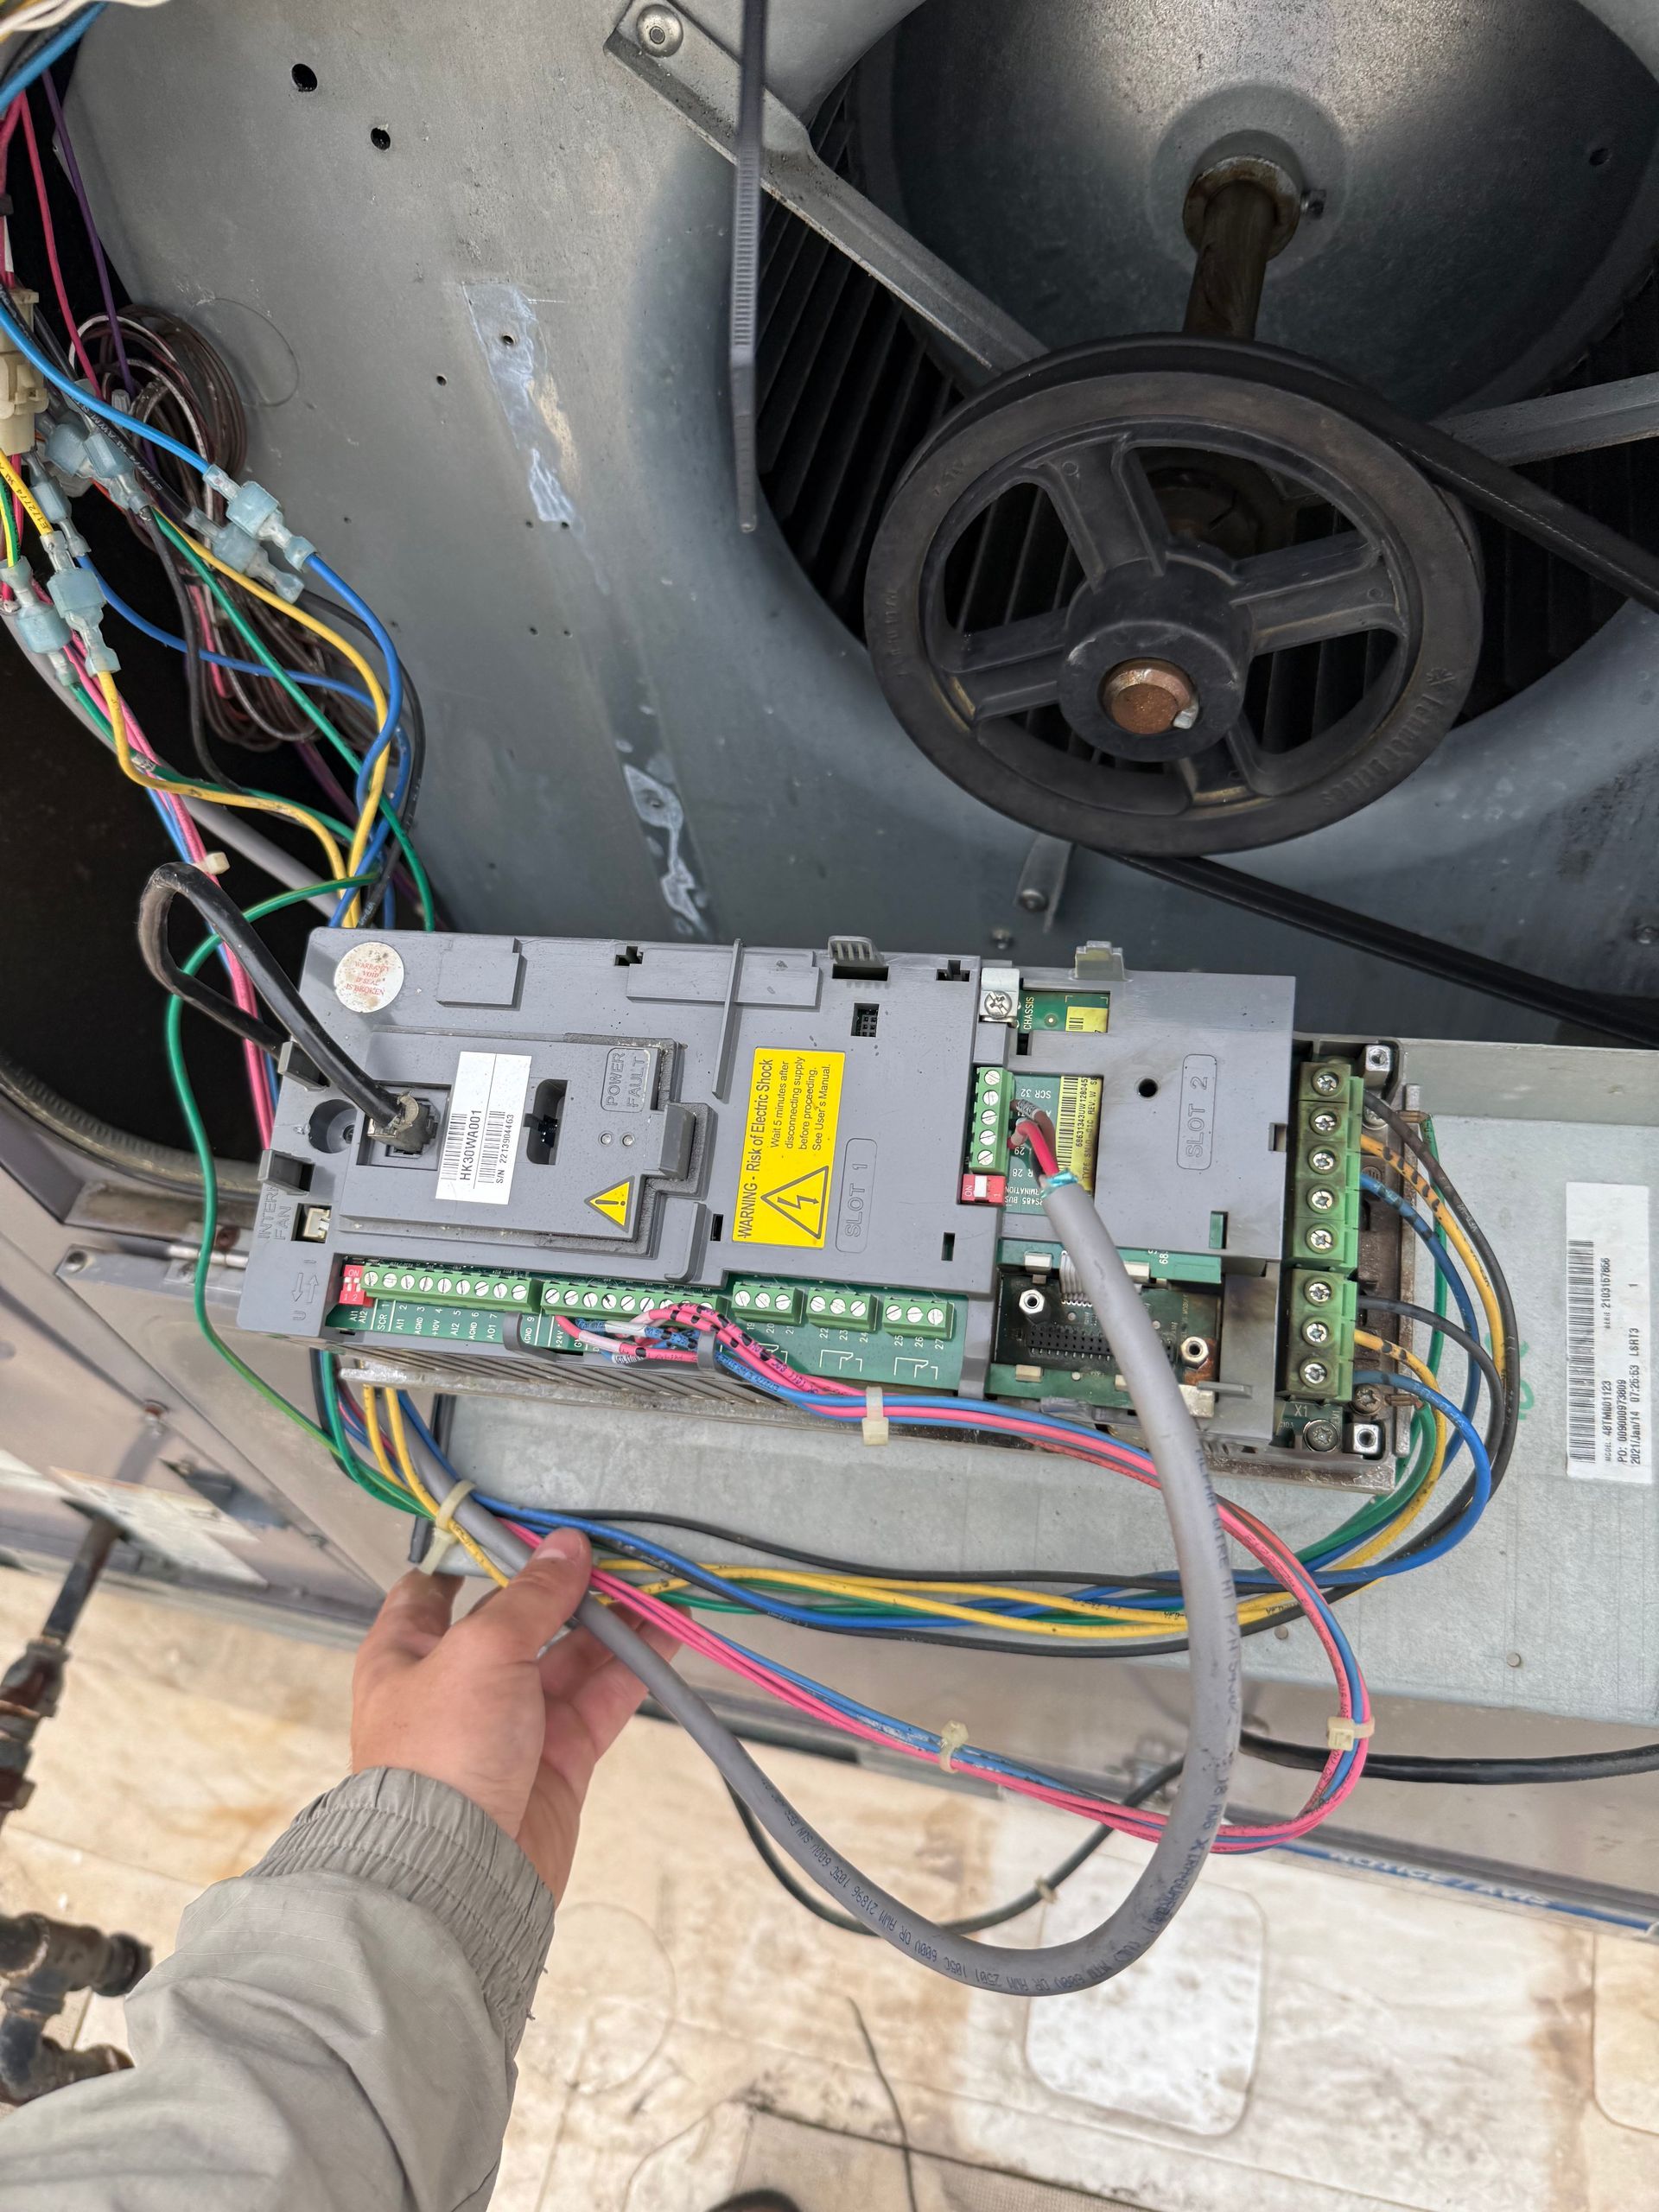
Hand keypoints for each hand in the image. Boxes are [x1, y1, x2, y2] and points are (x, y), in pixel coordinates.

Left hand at [351, 1530, 675, 1897]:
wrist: (459, 1872)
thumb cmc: (438, 1758)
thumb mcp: (480, 1651)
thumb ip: (530, 1597)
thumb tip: (565, 1549)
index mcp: (407, 1656)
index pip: (432, 1591)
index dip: (473, 1557)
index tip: (520, 1525)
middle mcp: (456, 1687)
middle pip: (516, 1620)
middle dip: (563, 1586)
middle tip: (610, 1552)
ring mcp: (509, 1724)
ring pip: (568, 1658)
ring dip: (610, 1621)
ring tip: (653, 1584)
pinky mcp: (555, 1760)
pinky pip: (600, 1700)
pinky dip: (633, 1667)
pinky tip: (665, 1634)